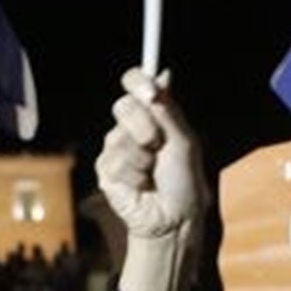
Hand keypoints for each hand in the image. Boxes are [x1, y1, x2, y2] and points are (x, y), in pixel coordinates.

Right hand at [95, 68, 206, 241]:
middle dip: (144, 126)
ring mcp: (115, 147)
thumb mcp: (183, 141)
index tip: (149, 92)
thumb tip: (163, 73)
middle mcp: (131, 126)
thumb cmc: (184, 180)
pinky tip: (142, 185)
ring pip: (118, 137)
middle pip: (123, 106)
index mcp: (152, 114)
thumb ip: (169, 110)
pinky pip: (114, 162)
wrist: (173, 216)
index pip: (134, 82)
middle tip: (157, 145)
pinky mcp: (105, 170)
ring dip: (142, 158)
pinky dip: (134, 175)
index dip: (137, 81)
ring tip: (152, 173)